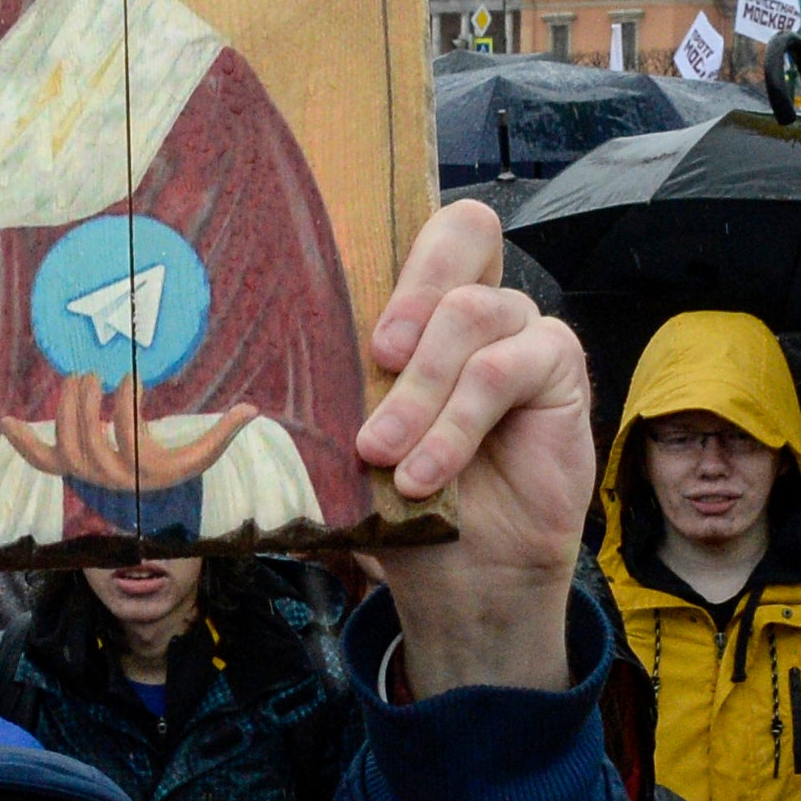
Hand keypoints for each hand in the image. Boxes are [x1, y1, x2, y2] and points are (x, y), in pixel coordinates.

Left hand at [0, 373, 256, 495]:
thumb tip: (253, 410)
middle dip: (87, 402)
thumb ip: (223, 432)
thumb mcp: (201, 454)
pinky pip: (41, 461)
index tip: (131, 373)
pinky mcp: (67, 470)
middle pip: (88, 439)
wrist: (143, 500)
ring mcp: (84, 474)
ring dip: (65, 407)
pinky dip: (22, 442)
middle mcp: (109, 477)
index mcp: (142, 470)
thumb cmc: (174, 467)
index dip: (126, 402)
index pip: (129, 434)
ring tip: (75, 375)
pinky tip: (5, 421)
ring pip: (66, 443)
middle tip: (91, 369)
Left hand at [358, 200, 591, 693]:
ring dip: (420, 390)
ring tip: (384, 453)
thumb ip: (324, 395)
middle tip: (375, 357)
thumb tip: (243, 384)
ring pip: (471, 315)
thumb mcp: (348, 439)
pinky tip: (426, 475)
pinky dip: (457, 422)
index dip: (395, 248)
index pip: (422, 225)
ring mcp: (523, 332)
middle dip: (412, 291)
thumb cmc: (403, 500)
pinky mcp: (558, 369)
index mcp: (425, 306)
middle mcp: (479, 304)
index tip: (358, 322)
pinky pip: (505, 369)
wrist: (464, 575)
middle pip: (465, 230)